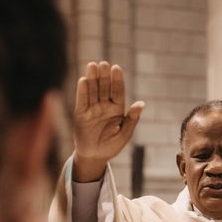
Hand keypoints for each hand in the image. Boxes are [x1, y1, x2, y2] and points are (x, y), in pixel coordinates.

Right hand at [73, 62, 143, 180]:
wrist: (95, 157)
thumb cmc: (112, 146)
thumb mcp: (125, 134)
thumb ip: (132, 119)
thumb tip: (141, 103)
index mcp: (117, 109)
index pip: (117, 91)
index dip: (117, 80)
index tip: (117, 68)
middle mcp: (105, 106)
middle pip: (104, 88)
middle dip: (104, 76)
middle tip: (103, 63)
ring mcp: (92, 110)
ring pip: (93, 91)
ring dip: (92, 79)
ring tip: (92, 65)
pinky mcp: (81, 115)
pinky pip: (82, 101)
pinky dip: (82, 91)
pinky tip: (83, 80)